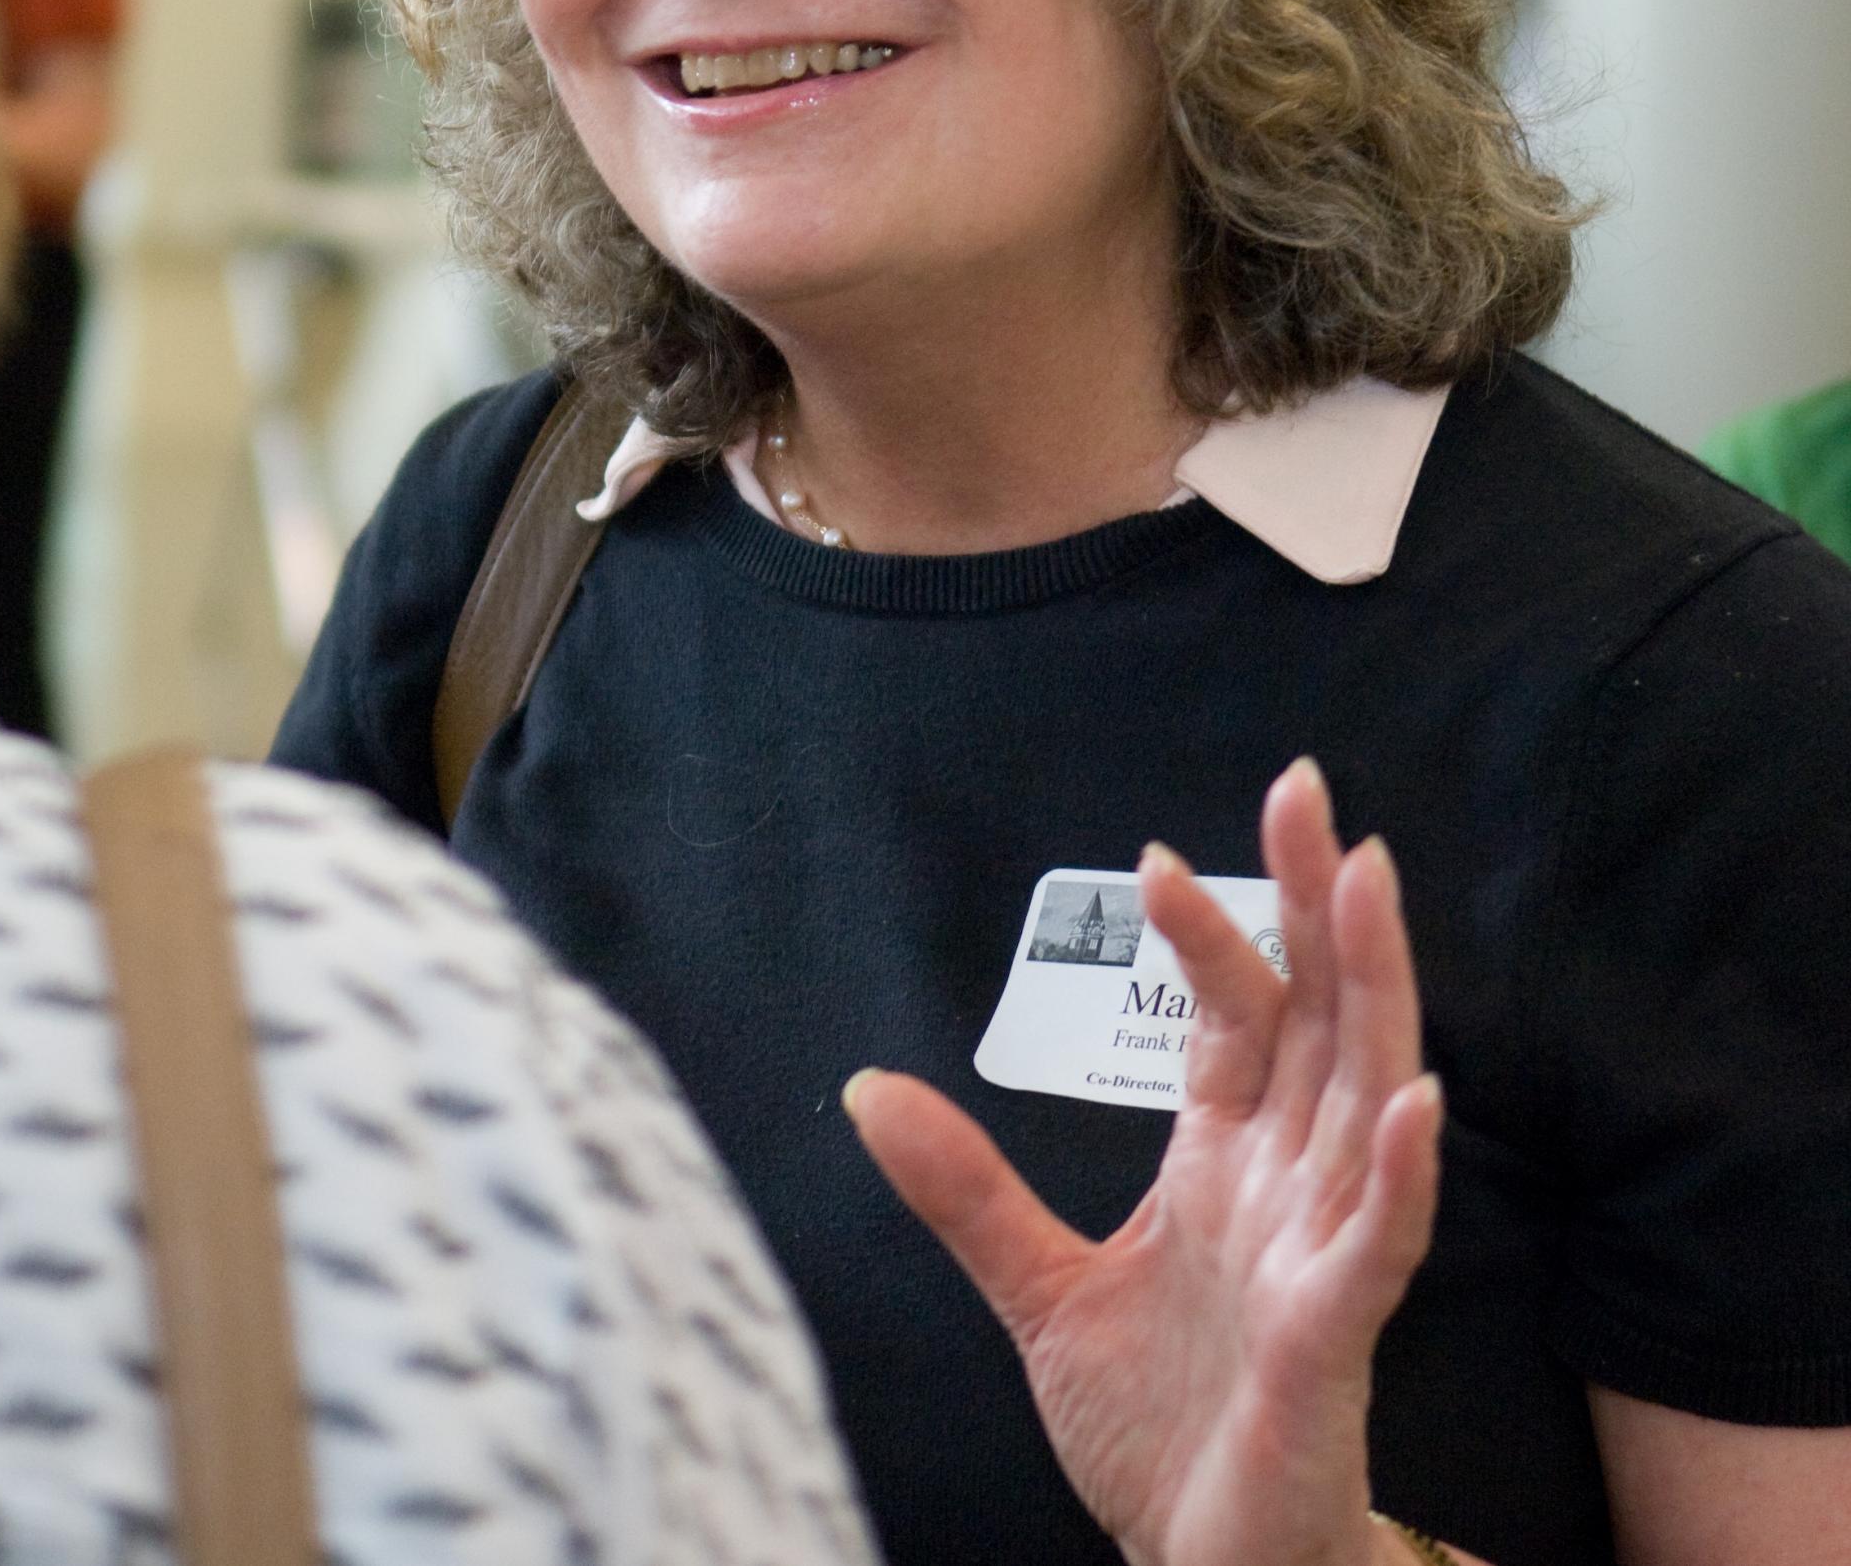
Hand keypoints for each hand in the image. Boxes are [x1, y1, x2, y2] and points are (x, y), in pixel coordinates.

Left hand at [844, 760, 1443, 1565]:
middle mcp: (1287, 1194)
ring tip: (1371, 884)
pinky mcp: (1332, 1344)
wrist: (1198, 1565)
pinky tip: (1412, 1102)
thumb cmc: (1157, 1433)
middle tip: (1309, 791)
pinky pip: (1378, 1248)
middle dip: (1317, 908)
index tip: (1156, 854)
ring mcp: (1320, 1261)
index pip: (1238, 1024)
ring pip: (1364, 1102)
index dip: (1210, 937)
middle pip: (1319, 1023)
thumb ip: (966, 1190)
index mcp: (1227, 1171)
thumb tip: (867, 1087)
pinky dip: (1398, 1176)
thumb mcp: (1035, 1292)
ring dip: (1372, 992)